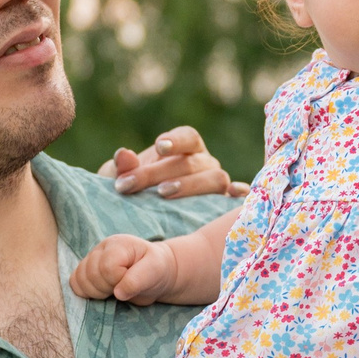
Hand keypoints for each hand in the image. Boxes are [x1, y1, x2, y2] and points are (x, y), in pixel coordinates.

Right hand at [69, 234, 180, 303]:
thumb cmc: (157, 269)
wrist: (153, 273)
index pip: (107, 267)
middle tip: (123, 287)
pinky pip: (74, 283)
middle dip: (107, 288)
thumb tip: (118, 293)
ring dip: (96, 292)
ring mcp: (91, 259)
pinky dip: (86, 292)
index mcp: (118, 245)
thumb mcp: (156, 271)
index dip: (118, 280)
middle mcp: (101, 249)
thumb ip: (139, 280)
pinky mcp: (85, 271)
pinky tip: (102, 291)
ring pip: (79, 279)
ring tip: (113, 289)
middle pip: (90, 274)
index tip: (132, 281)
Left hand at [100, 125, 247, 198]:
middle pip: (192, 162)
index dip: (177, 140)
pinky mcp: (223, 207)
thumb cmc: (135, 193)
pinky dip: (238, 196)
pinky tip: (231, 195)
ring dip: (190, 185)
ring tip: (163, 194)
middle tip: (130, 184)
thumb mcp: (120, 179)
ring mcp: (217, 185)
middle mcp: (205, 163)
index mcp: (186, 148)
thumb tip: (124, 155)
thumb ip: (121, 167)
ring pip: (215, 178)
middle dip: (160, 172)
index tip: (159, 146)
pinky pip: (237, 200)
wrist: (145, 221)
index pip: (189, 136)